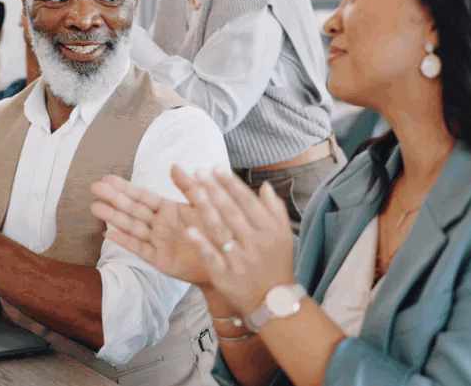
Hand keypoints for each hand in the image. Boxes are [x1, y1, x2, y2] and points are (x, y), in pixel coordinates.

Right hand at [89, 169, 211, 288]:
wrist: (227, 260)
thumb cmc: (218, 231)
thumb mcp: (204, 205)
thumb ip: (189, 187)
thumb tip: (173, 165)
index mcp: (170, 209)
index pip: (143, 196)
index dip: (125, 187)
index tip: (107, 178)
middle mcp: (160, 224)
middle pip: (133, 209)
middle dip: (114, 198)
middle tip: (94, 187)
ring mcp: (158, 241)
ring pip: (132, 227)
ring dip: (114, 217)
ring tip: (95, 207)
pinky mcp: (160, 259)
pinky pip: (140, 249)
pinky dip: (125, 242)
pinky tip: (109, 234)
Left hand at [177, 168, 296, 316]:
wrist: (273, 302)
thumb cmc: (276, 263)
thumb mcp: (282, 235)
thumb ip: (274, 209)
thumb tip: (265, 185)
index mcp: (269, 230)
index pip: (248, 202)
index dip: (231, 184)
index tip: (217, 168)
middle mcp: (255, 243)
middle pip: (231, 212)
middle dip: (215, 190)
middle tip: (200, 172)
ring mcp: (240, 259)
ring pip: (220, 230)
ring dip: (206, 208)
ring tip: (194, 190)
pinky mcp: (226, 275)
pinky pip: (211, 256)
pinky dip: (201, 243)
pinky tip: (188, 229)